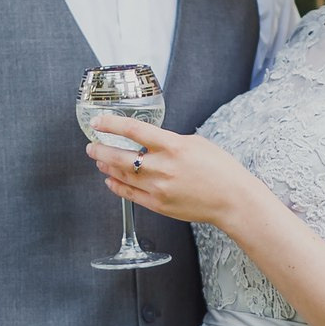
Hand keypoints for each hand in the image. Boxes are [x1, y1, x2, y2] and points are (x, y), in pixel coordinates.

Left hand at [86, 116, 258, 228]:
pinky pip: (129, 194)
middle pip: (119, 156)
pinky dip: (116, 186)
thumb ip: (170, 141)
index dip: (111, 124)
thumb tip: (149, 142)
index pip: (133, 130)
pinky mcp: (158, 205)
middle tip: (92, 145)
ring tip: (100, 160)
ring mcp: (158, 188)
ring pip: (122, 175)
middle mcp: (162, 167)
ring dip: (107, 166)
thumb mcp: (196, 143)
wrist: (233, 200)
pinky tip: (110, 180)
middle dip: (100, 149)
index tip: (98, 121)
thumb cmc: (220, 169)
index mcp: (173, 146)